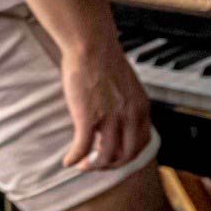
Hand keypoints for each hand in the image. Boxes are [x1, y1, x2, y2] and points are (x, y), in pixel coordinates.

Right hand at [60, 41, 152, 170]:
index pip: (142, 144)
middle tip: (97, 164)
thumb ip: (125, 102)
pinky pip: (83, 148)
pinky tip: (68, 161)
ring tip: (81, 165)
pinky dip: (75, 158)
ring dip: (93, 166)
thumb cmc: (103, 58)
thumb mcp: (125, 84)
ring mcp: (110, 118)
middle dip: (112, 166)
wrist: (91, 44)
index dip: (128, 155)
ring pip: (106, 157)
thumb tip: (115, 114)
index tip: (114, 155)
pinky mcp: (89, 117)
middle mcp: (130, 116)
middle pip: (127, 156)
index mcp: (141, 108)